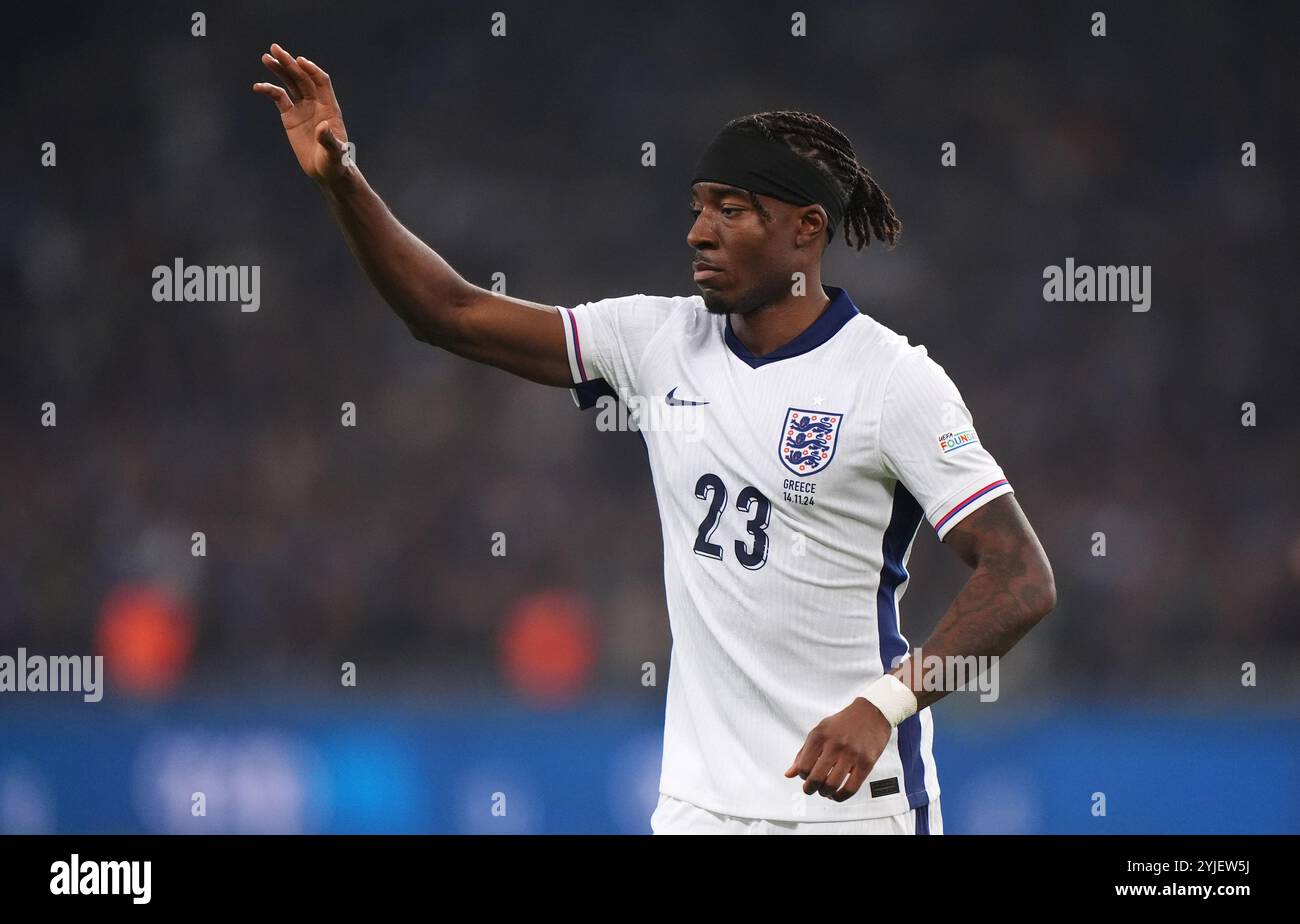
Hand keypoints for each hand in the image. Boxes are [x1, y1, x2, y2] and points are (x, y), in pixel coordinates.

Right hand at [253, 43, 349, 184]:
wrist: (326, 171)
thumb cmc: (335, 162)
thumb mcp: (334, 153)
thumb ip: (328, 139)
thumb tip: (322, 127)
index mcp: (329, 107)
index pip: (321, 81)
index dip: (311, 70)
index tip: (299, 61)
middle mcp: (316, 103)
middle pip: (302, 77)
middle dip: (289, 63)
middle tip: (275, 49)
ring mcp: (302, 108)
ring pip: (290, 83)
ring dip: (279, 70)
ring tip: (266, 57)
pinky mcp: (290, 116)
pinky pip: (279, 98)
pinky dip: (269, 91)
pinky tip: (258, 87)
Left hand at [784, 697, 892, 801]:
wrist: (871, 714)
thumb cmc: (843, 723)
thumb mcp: (819, 731)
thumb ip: (803, 753)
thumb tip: (790, 773)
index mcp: (819, 736)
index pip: (803, 766)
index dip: (802, 776)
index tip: (805, 776)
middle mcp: (834, 745)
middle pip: (816, 778)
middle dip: (810, 789)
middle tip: (811, 789)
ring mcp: (851, 754)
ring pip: (832, 785)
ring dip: (825, 793)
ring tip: (825, 792)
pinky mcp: (866, 763)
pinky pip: (851, 788)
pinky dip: (841, 796)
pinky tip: (837, 795)